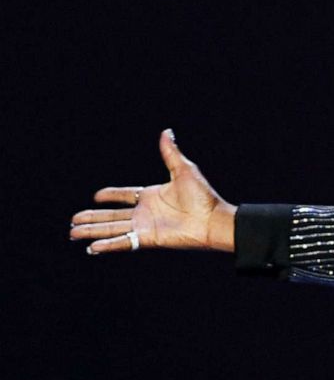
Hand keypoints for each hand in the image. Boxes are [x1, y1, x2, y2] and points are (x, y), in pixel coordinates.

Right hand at [70, 129, 236, 253]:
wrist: (213, 219)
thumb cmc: (203, 197)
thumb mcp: (184, 170)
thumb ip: (171, 153)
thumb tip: (166, 132)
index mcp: (151, 195)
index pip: (125, 195)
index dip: (111, 195)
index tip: (96, 196)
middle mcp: (145, 212)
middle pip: (111, 215)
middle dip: (92, 218)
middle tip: (74, 220)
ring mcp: (145, 226)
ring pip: (112, 228)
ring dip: (92, 231)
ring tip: (73, 233)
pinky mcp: (148, 238)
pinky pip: (124, 241)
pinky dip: (108, 244)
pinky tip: (92, 247)